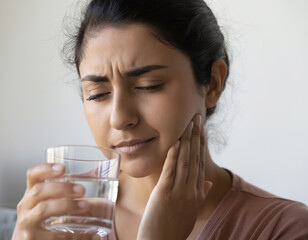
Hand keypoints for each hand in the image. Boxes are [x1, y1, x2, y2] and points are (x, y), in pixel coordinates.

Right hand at [14, 163, 100, 239]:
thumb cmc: (52, 219)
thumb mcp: (56, 203)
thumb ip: (72, 194)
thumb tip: (104, 190)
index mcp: (33, 193)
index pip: (33, 175)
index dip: (45, 169)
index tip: (63, 168)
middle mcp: (26, 206)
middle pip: (38, 190)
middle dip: (61, 187)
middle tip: (82, 189)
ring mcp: (27, 224)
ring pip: (43, 210)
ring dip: (66, 205)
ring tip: (85, 205)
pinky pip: (54, 236)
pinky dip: (76, 235)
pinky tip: (92, 234)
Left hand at [137, 115, 212, 239]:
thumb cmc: (174, 227)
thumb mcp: (191, 211)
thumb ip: (200, 195)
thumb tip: (208, 183)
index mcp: (197, 194)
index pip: (200, 164)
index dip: (201, 145)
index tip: (202, 130)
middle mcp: (191, 191)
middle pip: (195, 159)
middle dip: (196, 137)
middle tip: (197, 119)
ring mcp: (179, 192)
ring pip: (185, 162)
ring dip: (187, 142)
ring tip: (189, 124)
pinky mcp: (164, 194)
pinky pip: (171, 171)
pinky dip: (173, 156)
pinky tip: (176, 142)